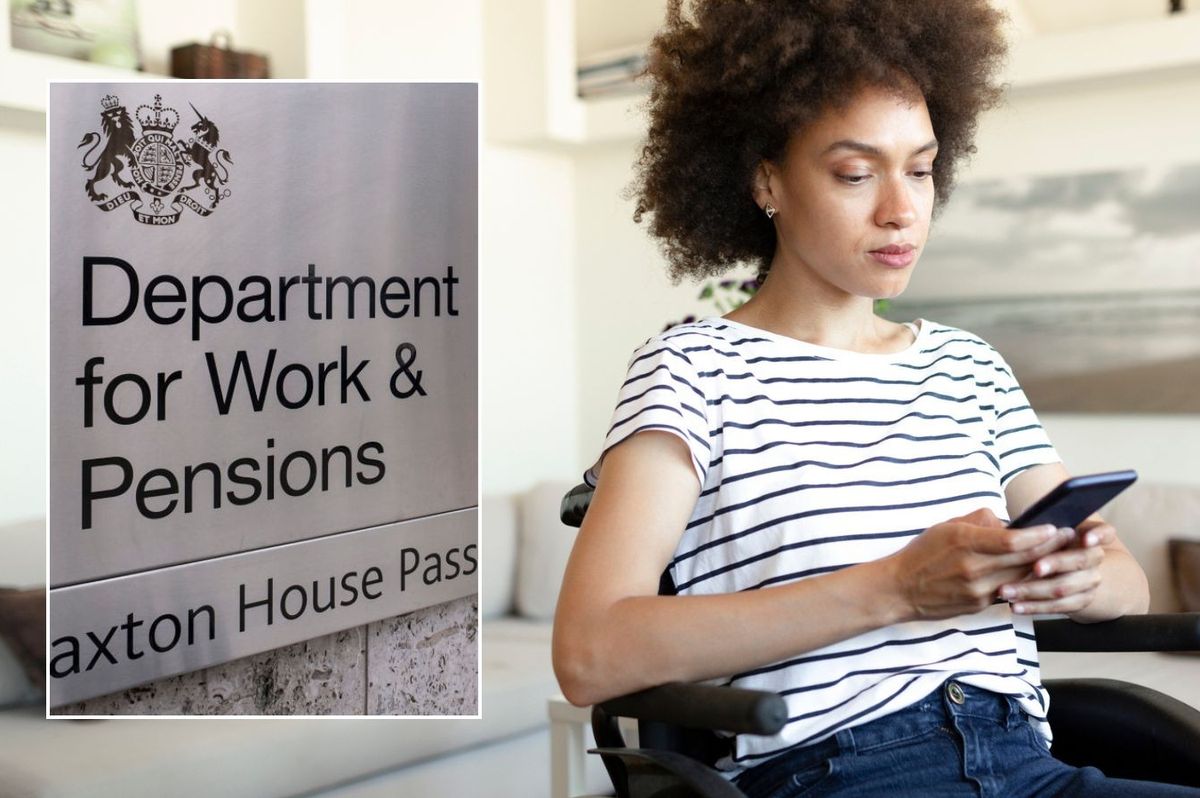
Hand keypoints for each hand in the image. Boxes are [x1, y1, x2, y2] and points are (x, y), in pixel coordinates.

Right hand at [884, 508, 1075, 621]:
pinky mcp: (979, 606)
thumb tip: (1008, 523)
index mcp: (964, 542)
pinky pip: (1009, 590)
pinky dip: (1024, 581)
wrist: (900, 589)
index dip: (1038, 535)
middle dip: (1050, 548)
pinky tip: (1037, 573)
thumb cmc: (922, 553)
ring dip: (1043, 567)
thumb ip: (980, 522)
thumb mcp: (946, 527)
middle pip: (1022, 560)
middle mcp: (973, 568)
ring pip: (1021, 578)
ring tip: (1061, 556)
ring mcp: (977, 590)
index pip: (1011, 540)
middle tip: (1069, 538)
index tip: (1055, 527)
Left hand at [997, 521, 1113, 615]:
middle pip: (1082, 560)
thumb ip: (1036, 526)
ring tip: (1007, 591)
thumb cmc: (1044, 542)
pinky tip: (1015, 606)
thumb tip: (1016, 524)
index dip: (1098, 535)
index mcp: (1088, 534)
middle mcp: (1094, 557)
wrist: (1068, 569)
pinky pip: (1059, 607)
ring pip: (1065, 587)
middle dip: (1057, 563)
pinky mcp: (1080, 601)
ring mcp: (1090, 581)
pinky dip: (1035, 607)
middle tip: (1035, 567)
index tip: (1085, 539)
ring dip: (1034, 590)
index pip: (1105, 532)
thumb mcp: (1043, 530)